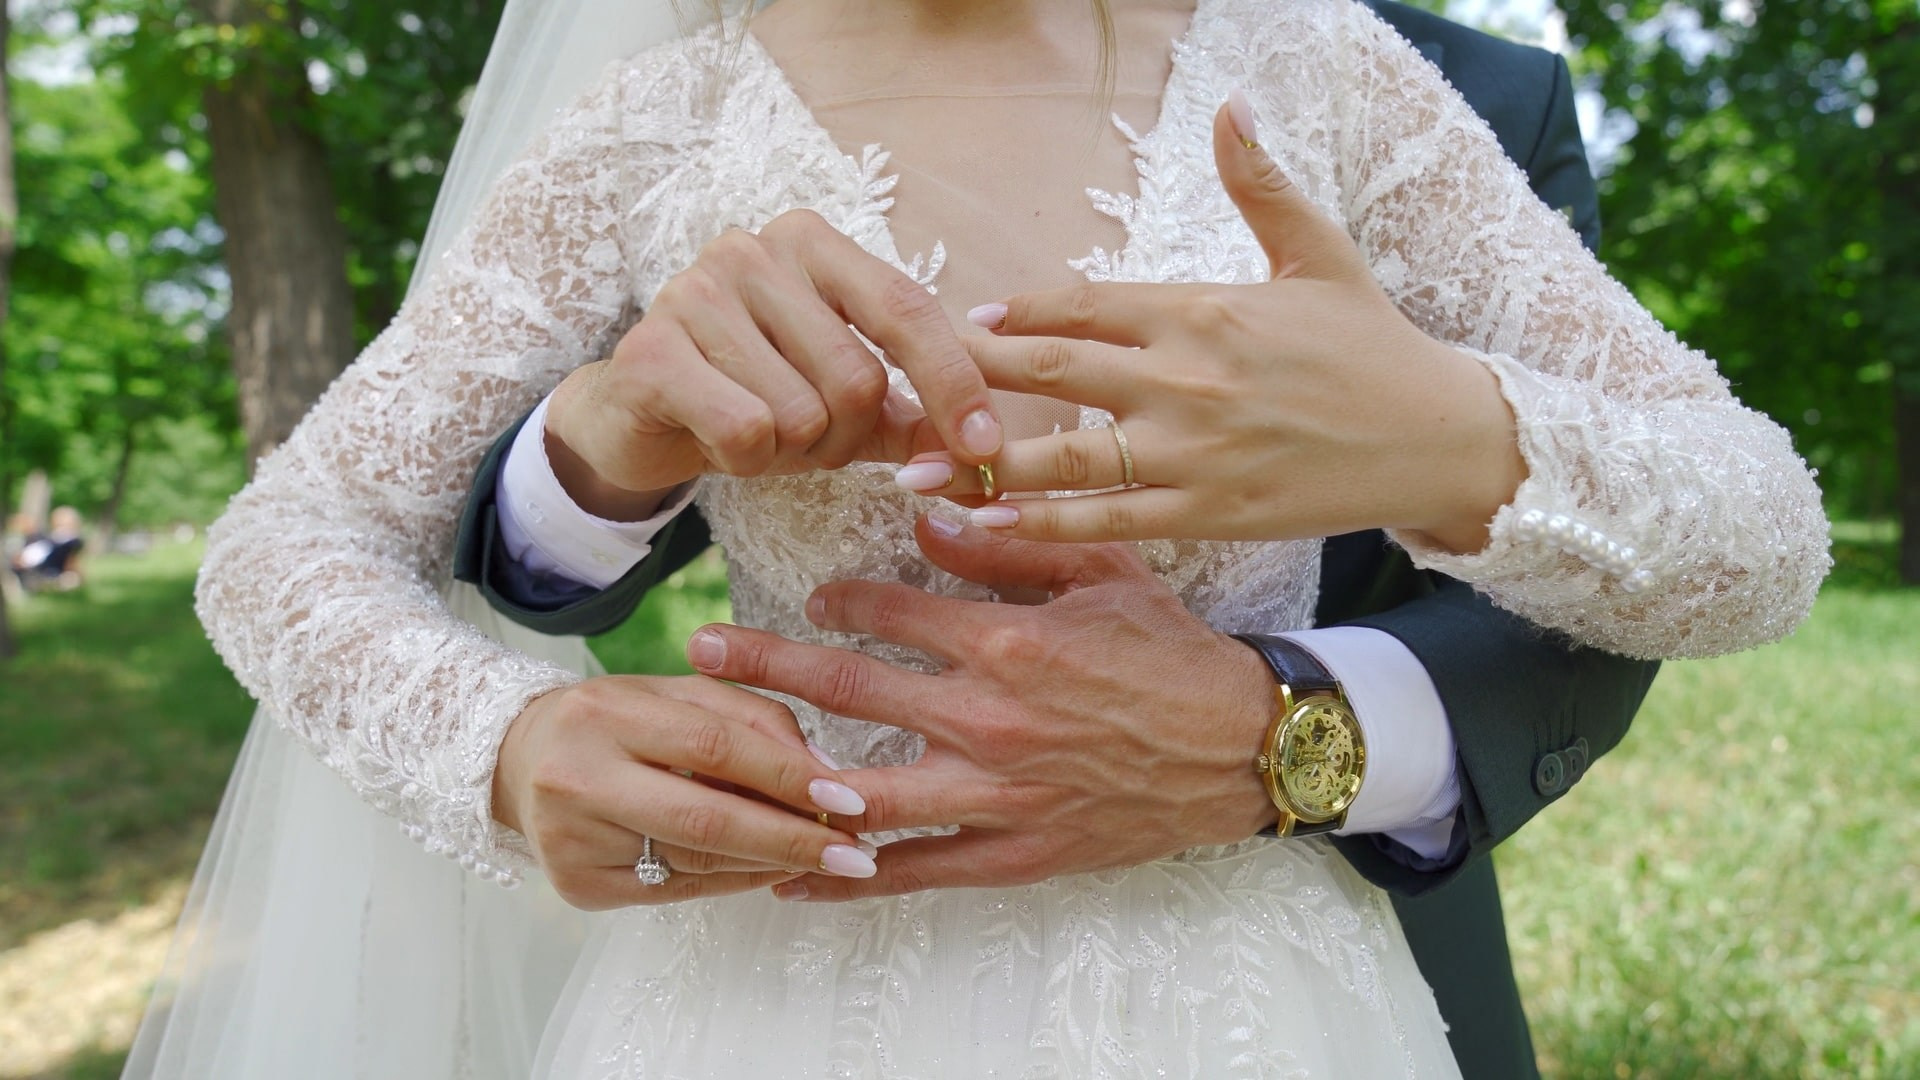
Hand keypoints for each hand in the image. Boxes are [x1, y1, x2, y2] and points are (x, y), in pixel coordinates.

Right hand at [492, 675, 878, 909]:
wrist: (518, 759)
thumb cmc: (615, 721)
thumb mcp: (676, 694)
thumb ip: (753, 717)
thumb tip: (824, 772)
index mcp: (606, 714)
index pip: (715, 746)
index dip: (788, 775)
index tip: (850, 798)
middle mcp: (579, 778)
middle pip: (706, 818)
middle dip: (792, 839)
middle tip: (856, 854)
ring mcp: (572, 840)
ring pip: (696, 862)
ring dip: (771, 863)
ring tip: (826, 860)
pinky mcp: (577, 887)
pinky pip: (677, 890)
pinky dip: (733, 881)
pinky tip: (772, 871)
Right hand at [542, 209, 1002, 520]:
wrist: (639, 416)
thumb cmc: (757, 396)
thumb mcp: (846, 405)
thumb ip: (916, 418)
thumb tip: (986, 458)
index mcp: (813, 243)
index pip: (907, 309)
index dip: (954, 384)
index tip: (986, 449)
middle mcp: (753, 249)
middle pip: (858, 380)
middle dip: (844, 438)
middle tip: (805, 437)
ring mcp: (695, 290)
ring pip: (803, 414)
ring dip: (790, 451)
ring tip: (754, 428)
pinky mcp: (650, 350)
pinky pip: (748, 431)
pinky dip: (744, 459)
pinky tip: (714, 436)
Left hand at [683, 516, 1281, 901]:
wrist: (1243, 747)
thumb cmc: (1173, 653)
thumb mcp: (1102, 573)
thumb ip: (1008, 545)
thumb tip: (926, 511)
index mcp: (1006, 641)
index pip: (889, 613)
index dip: (838, 600)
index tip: (814, 598)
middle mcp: (988, 718)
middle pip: (850, 689)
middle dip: (768, 664)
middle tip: (702, 650)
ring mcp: (997, 793)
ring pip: (864, 790)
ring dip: (787, 771)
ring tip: (723, 759)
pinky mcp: (1014, 852)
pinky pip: (917, 872)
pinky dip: (849, 879)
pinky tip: (790, 875)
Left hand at [892, 97, 1524, 553]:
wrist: (1439, 437)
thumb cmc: (1373, 344)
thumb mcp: (1320, 251)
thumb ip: (1260, 181)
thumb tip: (1233, 103)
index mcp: (1200, 308)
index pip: (1079, 303)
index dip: (1013, 313)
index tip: (962, 320)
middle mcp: (1185, 378)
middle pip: (1049, 372)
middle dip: (966, 378)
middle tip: (899, 386)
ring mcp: (1193, 452)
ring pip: (1063, 456)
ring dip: (981, 461)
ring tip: (911, 469)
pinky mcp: (1209, 514)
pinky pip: (1107, 520)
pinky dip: (1042, 524)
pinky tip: (987, 523)